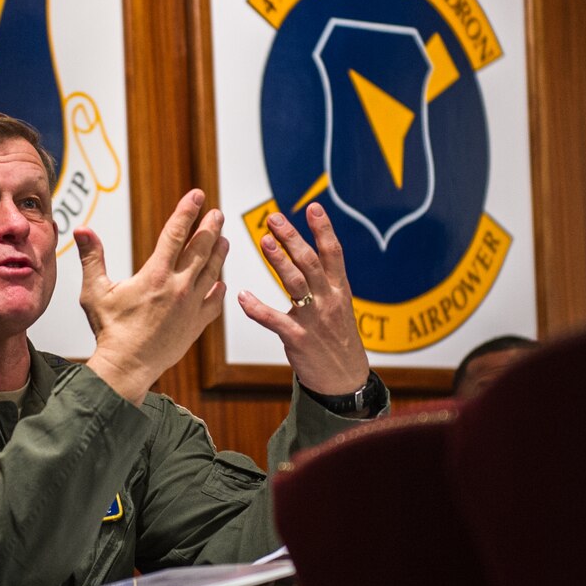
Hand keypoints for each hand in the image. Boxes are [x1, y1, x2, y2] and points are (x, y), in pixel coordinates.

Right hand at [77, 189, 229, 403]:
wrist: (127, 367)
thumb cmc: (109, 330)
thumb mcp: (95, 291)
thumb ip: (92, 258)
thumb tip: (82, 229)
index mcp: (155, 275)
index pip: (176, 234)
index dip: (187, 211)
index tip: (197, 195)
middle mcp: (178, 288)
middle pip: (201, 249)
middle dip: (211, 227)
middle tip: (217, 213)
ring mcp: (191, 307)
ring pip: (212, 272)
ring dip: (219, 253)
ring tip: (224, 239)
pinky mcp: (196, 325)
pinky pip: (214, 303)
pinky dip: (220, 290)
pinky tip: (222, 282)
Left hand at [238, 202, 370, 396]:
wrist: (344, 379)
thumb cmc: (336, 339)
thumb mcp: (338, 306)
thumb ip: (325, 281)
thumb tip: (306, 252)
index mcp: (339, 289)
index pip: (334, 253)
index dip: (324, 229)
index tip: (313, 207)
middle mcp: (329, 300)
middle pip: (310, 262)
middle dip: (292, 238)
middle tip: (273, 218)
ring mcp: (314, 319)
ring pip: (295, 284)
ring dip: (278, 261)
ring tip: (264, 241)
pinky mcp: (299, 338)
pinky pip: (275, 320)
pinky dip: (257, 308)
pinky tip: (242, 296)